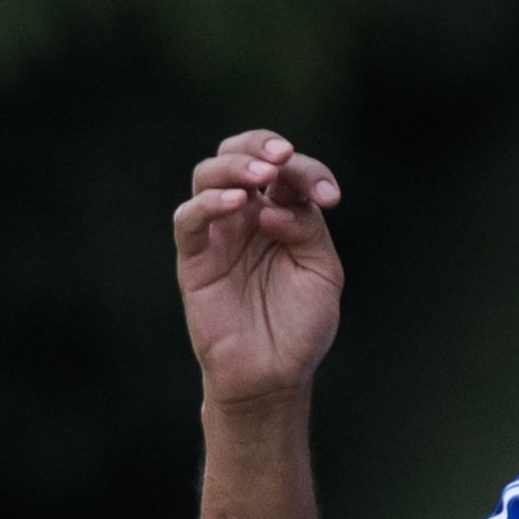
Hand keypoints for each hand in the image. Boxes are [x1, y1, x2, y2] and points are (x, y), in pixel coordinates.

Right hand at [174, 130, 344, 407]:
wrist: (274, 374)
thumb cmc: (301, 325)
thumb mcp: (322, 271)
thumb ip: (307, 229)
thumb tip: (274, 204)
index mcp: (282, 214)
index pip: (286, 170)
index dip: (308, 170)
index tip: (330, 197)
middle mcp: (248, 216)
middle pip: (238, 155)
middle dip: (259, 144)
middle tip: (282, 155)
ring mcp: (219, 235)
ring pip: (207, 176)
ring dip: (234, 165)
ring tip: (260, 175)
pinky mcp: (194, 259)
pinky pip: (189, 220)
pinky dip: (209, 203)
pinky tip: (238, 203)